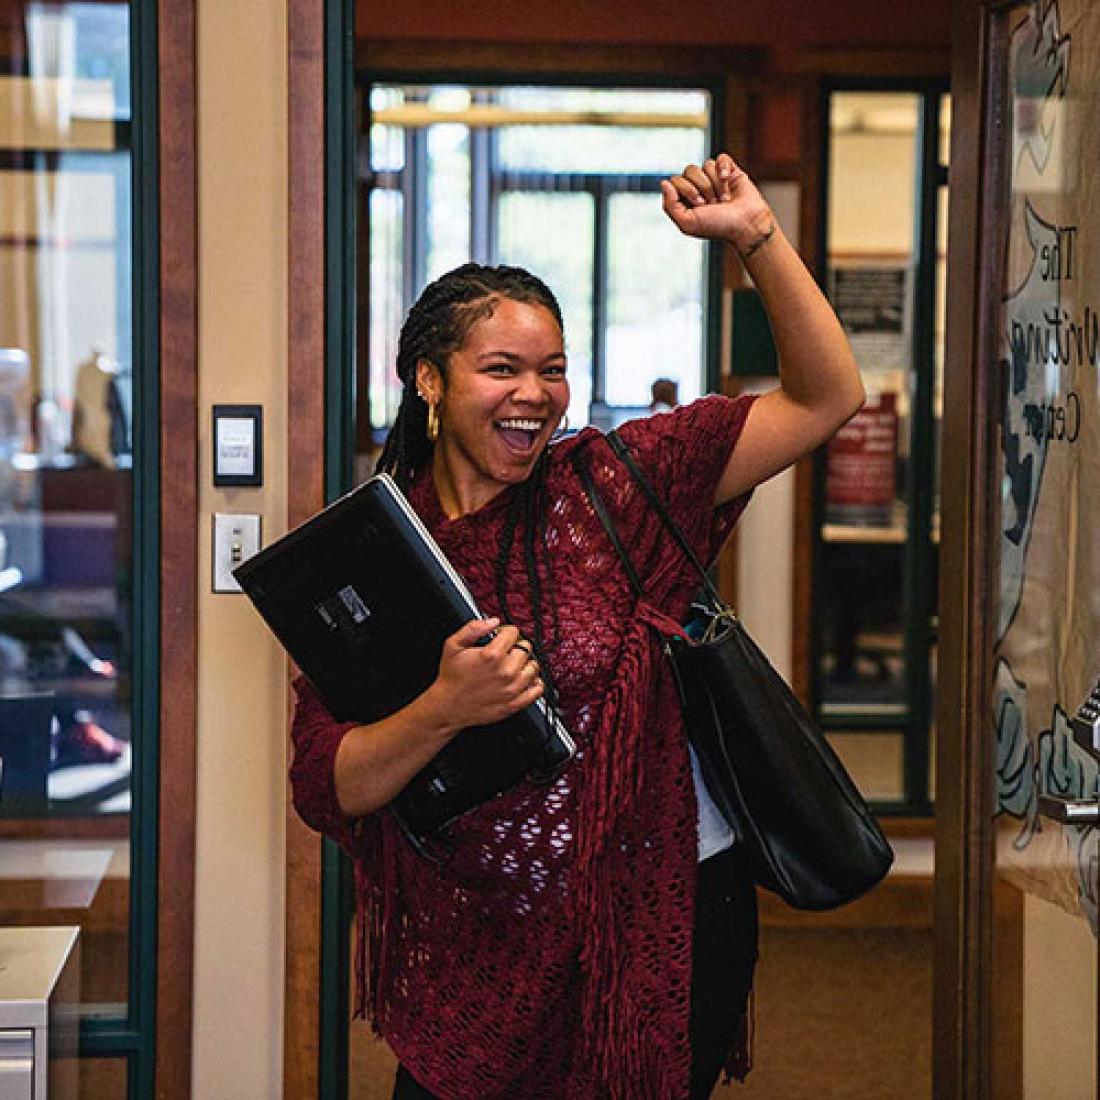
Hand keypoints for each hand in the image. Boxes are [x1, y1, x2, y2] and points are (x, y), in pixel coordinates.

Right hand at [424, 618, 543, 730]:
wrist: (448, 706)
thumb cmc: (451, 677)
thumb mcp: (453, 646)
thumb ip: (472, 628)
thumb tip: (493, 621)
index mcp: (492, 655)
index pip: (513, 632)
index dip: (505, 632)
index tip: (500, 637)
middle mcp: (506, 671)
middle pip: (525, 648)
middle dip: (515, 647)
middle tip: (504, 653)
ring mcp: (512, 689)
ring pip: (533, 667)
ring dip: (525, 664)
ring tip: (512, 666)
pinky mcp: (515, 704)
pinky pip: (537, 690)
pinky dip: (534, 683)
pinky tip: (523, 680)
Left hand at [661, 153, 774, 256]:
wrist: (746, 224)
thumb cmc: (718, 227)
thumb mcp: (688, 223)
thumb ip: (670, 206)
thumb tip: (664, 182)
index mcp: (685, 199)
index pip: (675, 180)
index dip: (687, 190)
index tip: (699, 205)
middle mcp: (698, 187)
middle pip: (690, 170)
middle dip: (703, 188)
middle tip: (713, 203)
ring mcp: (713, 177)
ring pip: (706, 165)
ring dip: (716, 185)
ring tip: (724, 199)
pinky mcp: (729, 170)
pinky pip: (721, 158)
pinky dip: (725, 169)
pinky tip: (728, 180)